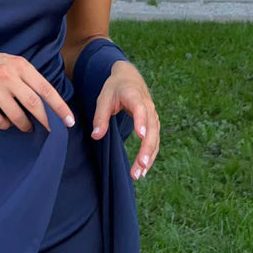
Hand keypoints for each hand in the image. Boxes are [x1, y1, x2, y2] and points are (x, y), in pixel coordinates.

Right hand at [0, 39, 76, 133]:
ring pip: (17, 116)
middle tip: (51, 132)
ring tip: (27, 126)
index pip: (46, 89)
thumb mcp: (14, 63)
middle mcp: (8, 76)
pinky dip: (6, 125)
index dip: (60, 107)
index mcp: (21, 66)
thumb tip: (48, 104)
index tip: (70, 121)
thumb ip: (29, 79)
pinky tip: (6, 121)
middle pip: (34, 105)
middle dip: (46, 122)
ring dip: (25, 126)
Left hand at [90, 60, 159, 180]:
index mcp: (134, 96)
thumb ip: (100, 117)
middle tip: (139, 166)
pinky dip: (150, 154)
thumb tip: (96, 136)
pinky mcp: (153, 123)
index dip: (141, 121)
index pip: (140, 109)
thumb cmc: (115, 88)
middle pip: (151, 129)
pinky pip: (155, 140)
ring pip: (155, 138)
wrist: (130, 78)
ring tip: (139, 174)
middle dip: (146, 149)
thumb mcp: (103, 98)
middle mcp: (148, 106)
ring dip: (149, 156)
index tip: (140, 135)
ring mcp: (153, 115)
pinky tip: (143, 168)